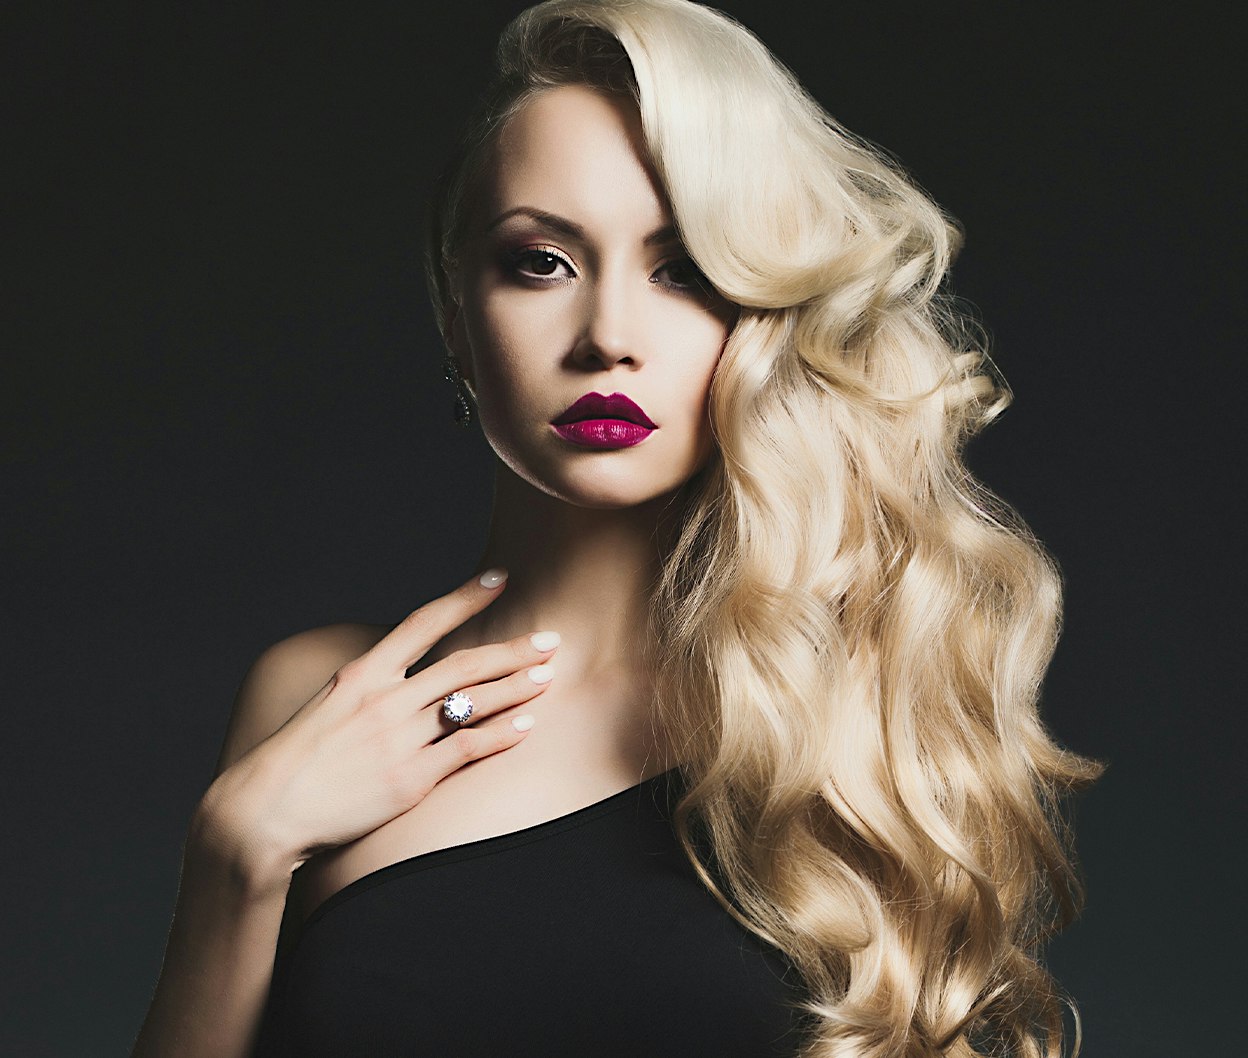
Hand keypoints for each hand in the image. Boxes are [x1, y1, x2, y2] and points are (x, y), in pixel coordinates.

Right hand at [208, 569, 554, 882]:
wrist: (265, 812)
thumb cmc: (297, 760)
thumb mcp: (329, 704)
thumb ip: (373, 686)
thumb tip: (411, 674)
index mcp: (362, 674)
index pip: (423, 622)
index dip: (465, 597)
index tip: (500, 578)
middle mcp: (385, 700)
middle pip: (463, 664)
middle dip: (512, 650)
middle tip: (551, 641)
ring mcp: (398, 739)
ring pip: (472, 703)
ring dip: (515, 688)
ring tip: (546, 677)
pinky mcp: (409, 779)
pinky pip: (467, 749)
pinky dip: (501, 734)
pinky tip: (526, 725)